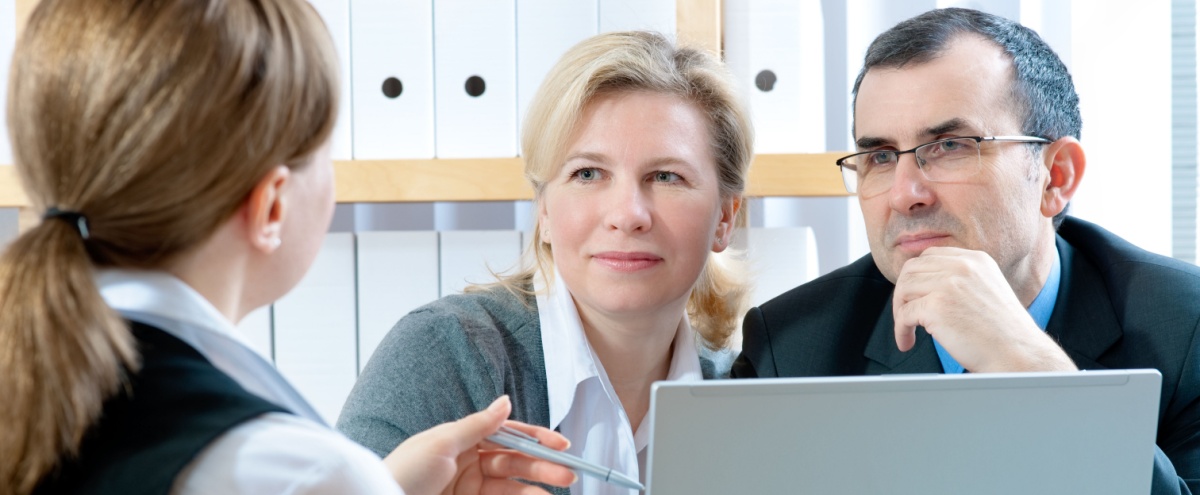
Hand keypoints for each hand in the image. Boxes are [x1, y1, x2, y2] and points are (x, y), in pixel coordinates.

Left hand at [383, 396, 576, 494]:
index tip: (562, 446)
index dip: (536, 439)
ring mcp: (469, 488)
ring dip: (535, 487)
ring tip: (555, 493)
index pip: (507, 435)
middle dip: (543, 467)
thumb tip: (506, 401)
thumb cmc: (402, 474)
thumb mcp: (440, 444)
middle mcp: (468, 462)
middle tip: (569, 475)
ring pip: (512, 485)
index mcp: (461, 440)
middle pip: (515, 462)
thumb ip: (477, 425)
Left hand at [892, 247, 1075, 371]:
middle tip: (905, 315)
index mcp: (976, 259)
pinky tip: (908, 342)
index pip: (930, 256)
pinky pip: (904, 315)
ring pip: (903, 289)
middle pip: (911, 269)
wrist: (1019, 355)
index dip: (916, 276)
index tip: (913, 296)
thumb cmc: (1004, 332)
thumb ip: (961, 280)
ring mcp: (948, 284)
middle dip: (903, 293)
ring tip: (907, 330)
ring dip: (900, 312)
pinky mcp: (936, 307)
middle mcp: (962, 266)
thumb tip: (924, 284)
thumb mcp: (987, 289)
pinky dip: (900, 330)